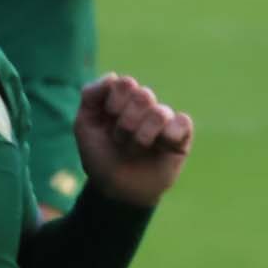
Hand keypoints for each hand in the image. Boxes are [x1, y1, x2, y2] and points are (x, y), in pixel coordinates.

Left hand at [72, 74, 191, 207]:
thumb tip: (113, 76)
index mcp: (122, 99)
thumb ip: (91, 95)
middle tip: (120, 139)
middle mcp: (143, 106)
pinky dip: (170, 134)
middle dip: (126, 122)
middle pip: (143, 95)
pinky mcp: (180, 136)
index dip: (115, 102)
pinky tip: (162, 146)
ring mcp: (163, 120)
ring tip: (136, 149)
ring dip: (142, 135)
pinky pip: (183, 122)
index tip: (107, 120)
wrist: (116, 190)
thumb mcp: (84, 124)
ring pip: (160, 112)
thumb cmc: (100, 157)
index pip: (125, 83)